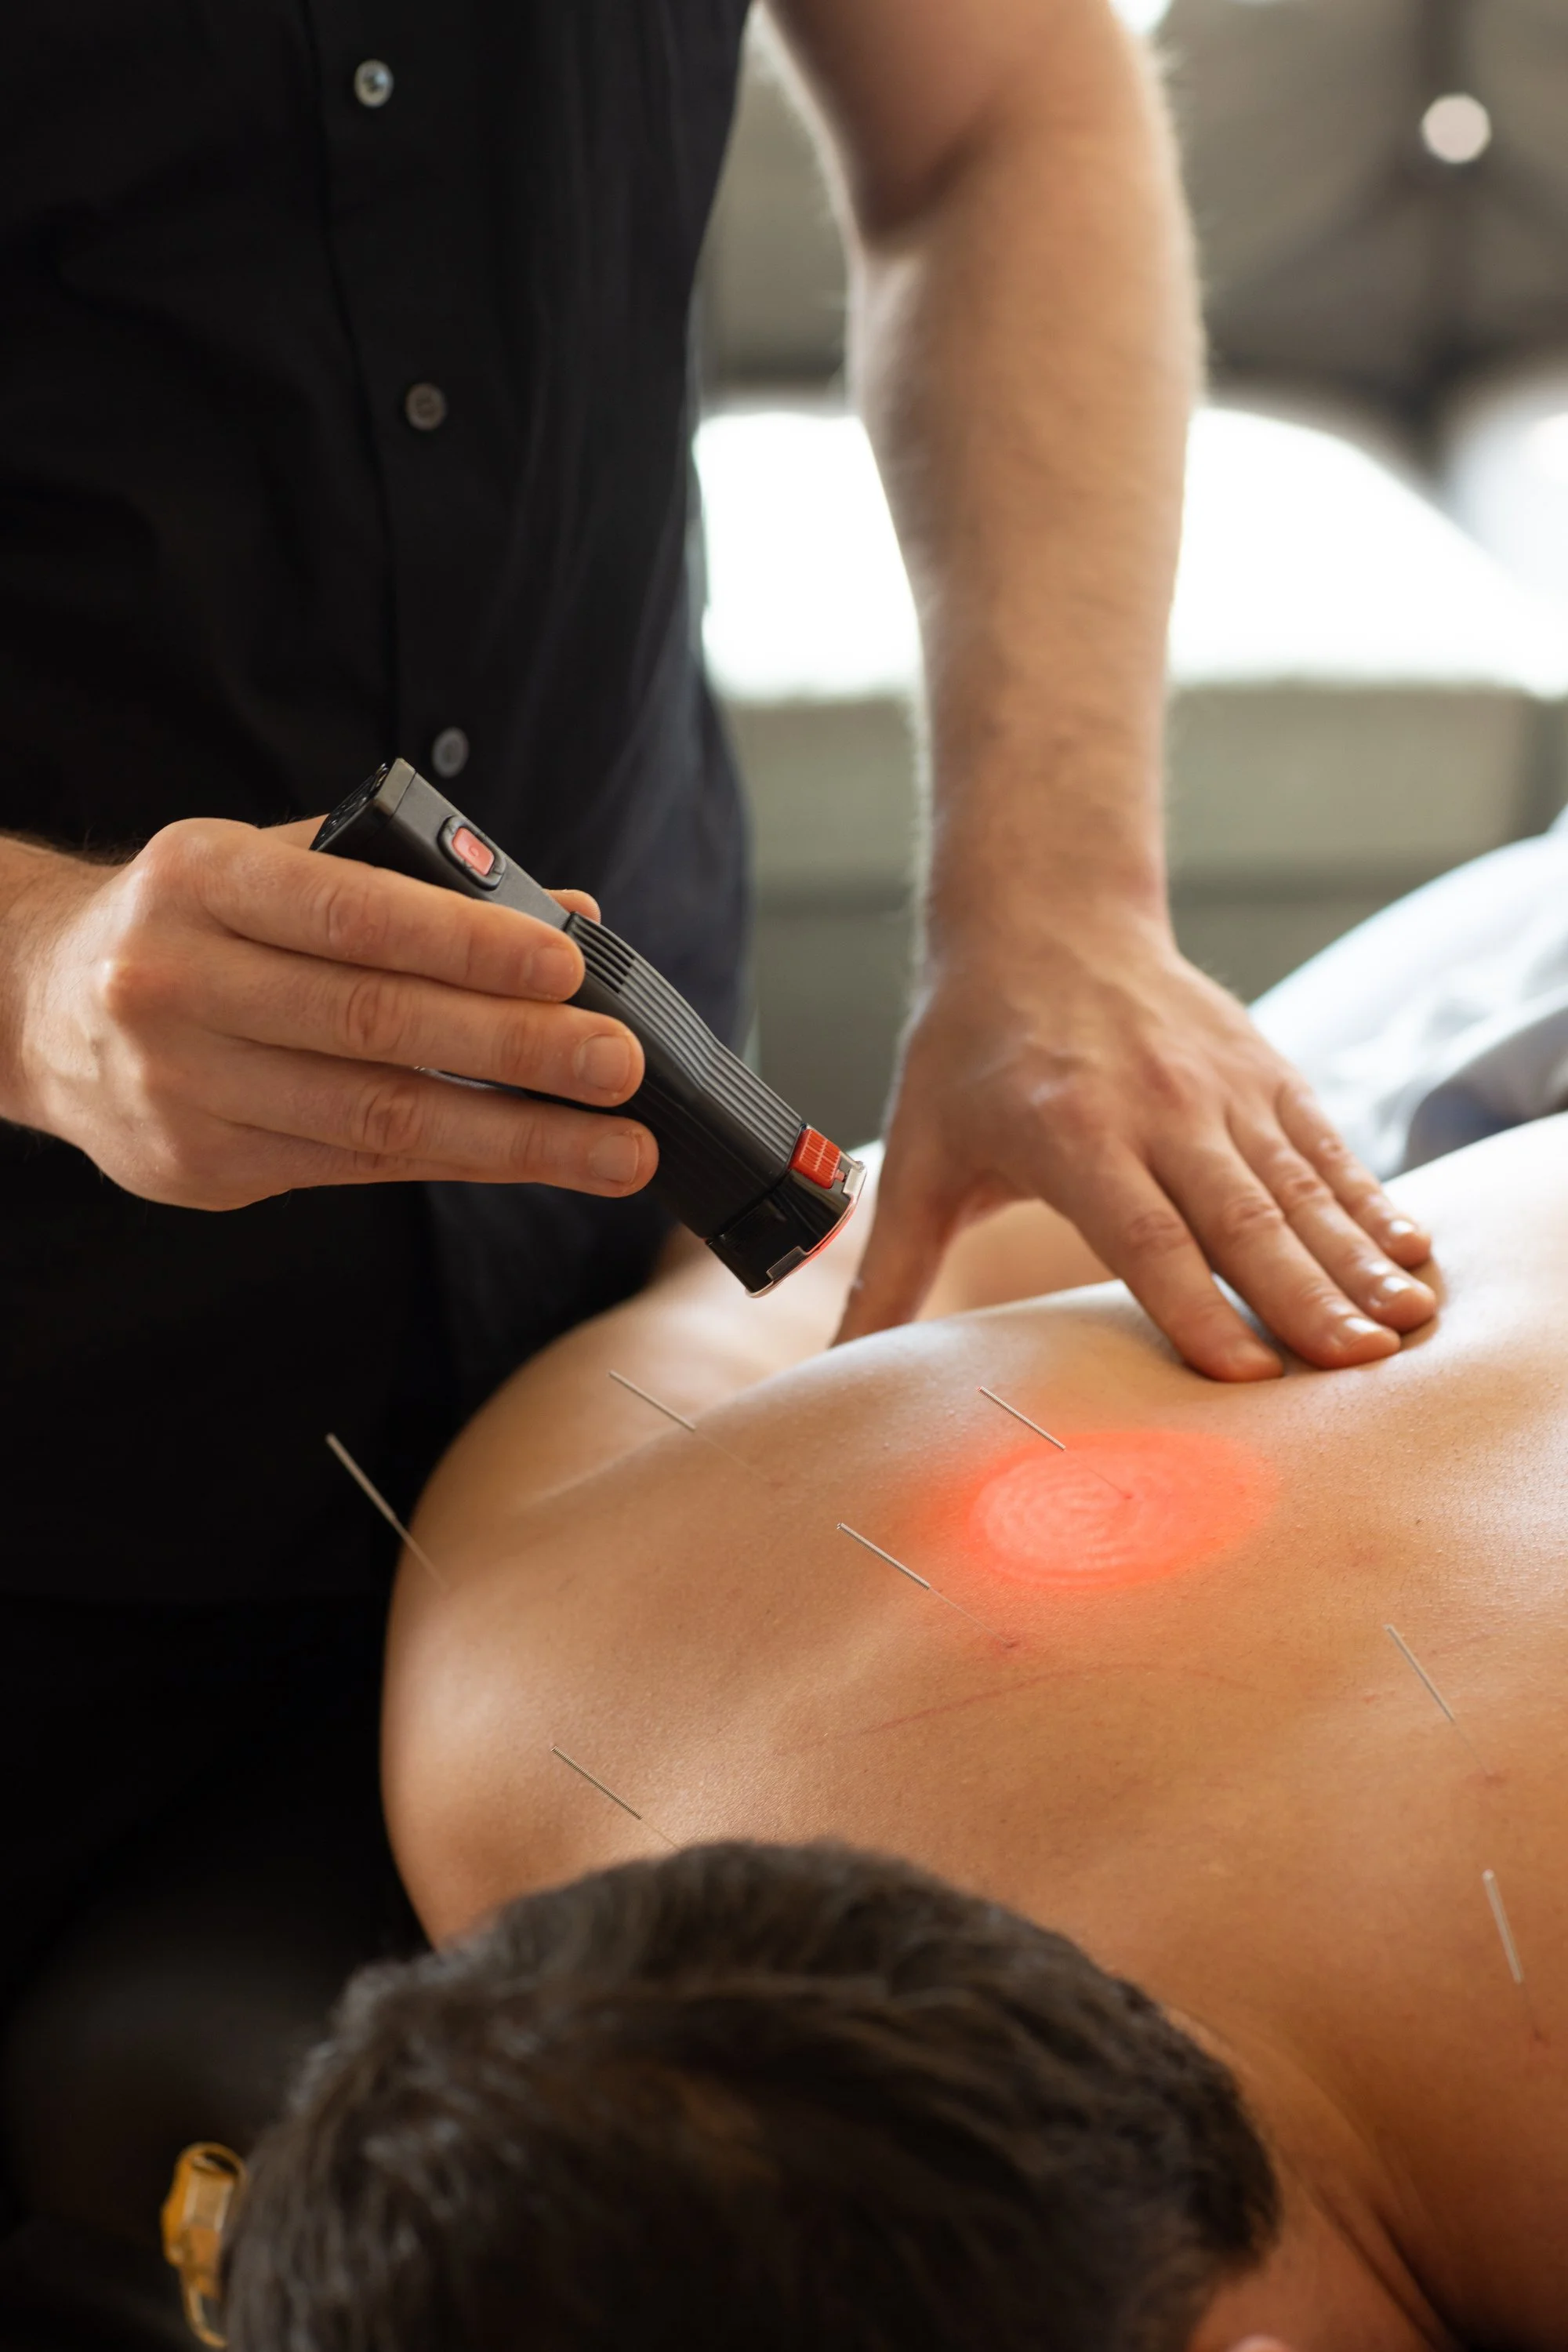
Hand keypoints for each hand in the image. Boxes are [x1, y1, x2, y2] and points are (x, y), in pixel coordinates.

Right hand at [0, 817, 654, 1208]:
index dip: (465, 942)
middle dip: (517, 1051)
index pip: (351, 911)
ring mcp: (180, 1087)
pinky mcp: (197, 1168)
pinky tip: (534, 1158)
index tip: (568, 965)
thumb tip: (568, 914)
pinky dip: (456, 1159)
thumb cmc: (193, 922)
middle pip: (375, 1026)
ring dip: (515, 1138)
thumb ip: (414, 884)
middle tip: (621, 1067)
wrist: (36, 1005)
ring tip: (617, 1148)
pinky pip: (354, 1166)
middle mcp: (174, 984)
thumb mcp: (276, 866)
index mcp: (198, 882)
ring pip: (375, 1118)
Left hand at [836, 911, 1435, 1377]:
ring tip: (1400, 1328)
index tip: (1245, 1374)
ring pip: (1297, 1185)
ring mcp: (1219, 1084)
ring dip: (1353, 1259)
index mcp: (1069, 1131)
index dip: (1194, 1305)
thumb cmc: (966, 1051)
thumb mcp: (918, 1158)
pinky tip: (1409, 1255)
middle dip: (1302, 1297)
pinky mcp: (1263, 1067)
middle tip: (1354, 1368)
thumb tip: (833, 1373)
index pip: (1143, 1232)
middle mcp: (1157, 1105)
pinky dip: (1370, 1201)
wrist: (1040, 918)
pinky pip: (1325, 1146)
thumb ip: (888, 1274)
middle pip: (1240, 1218)